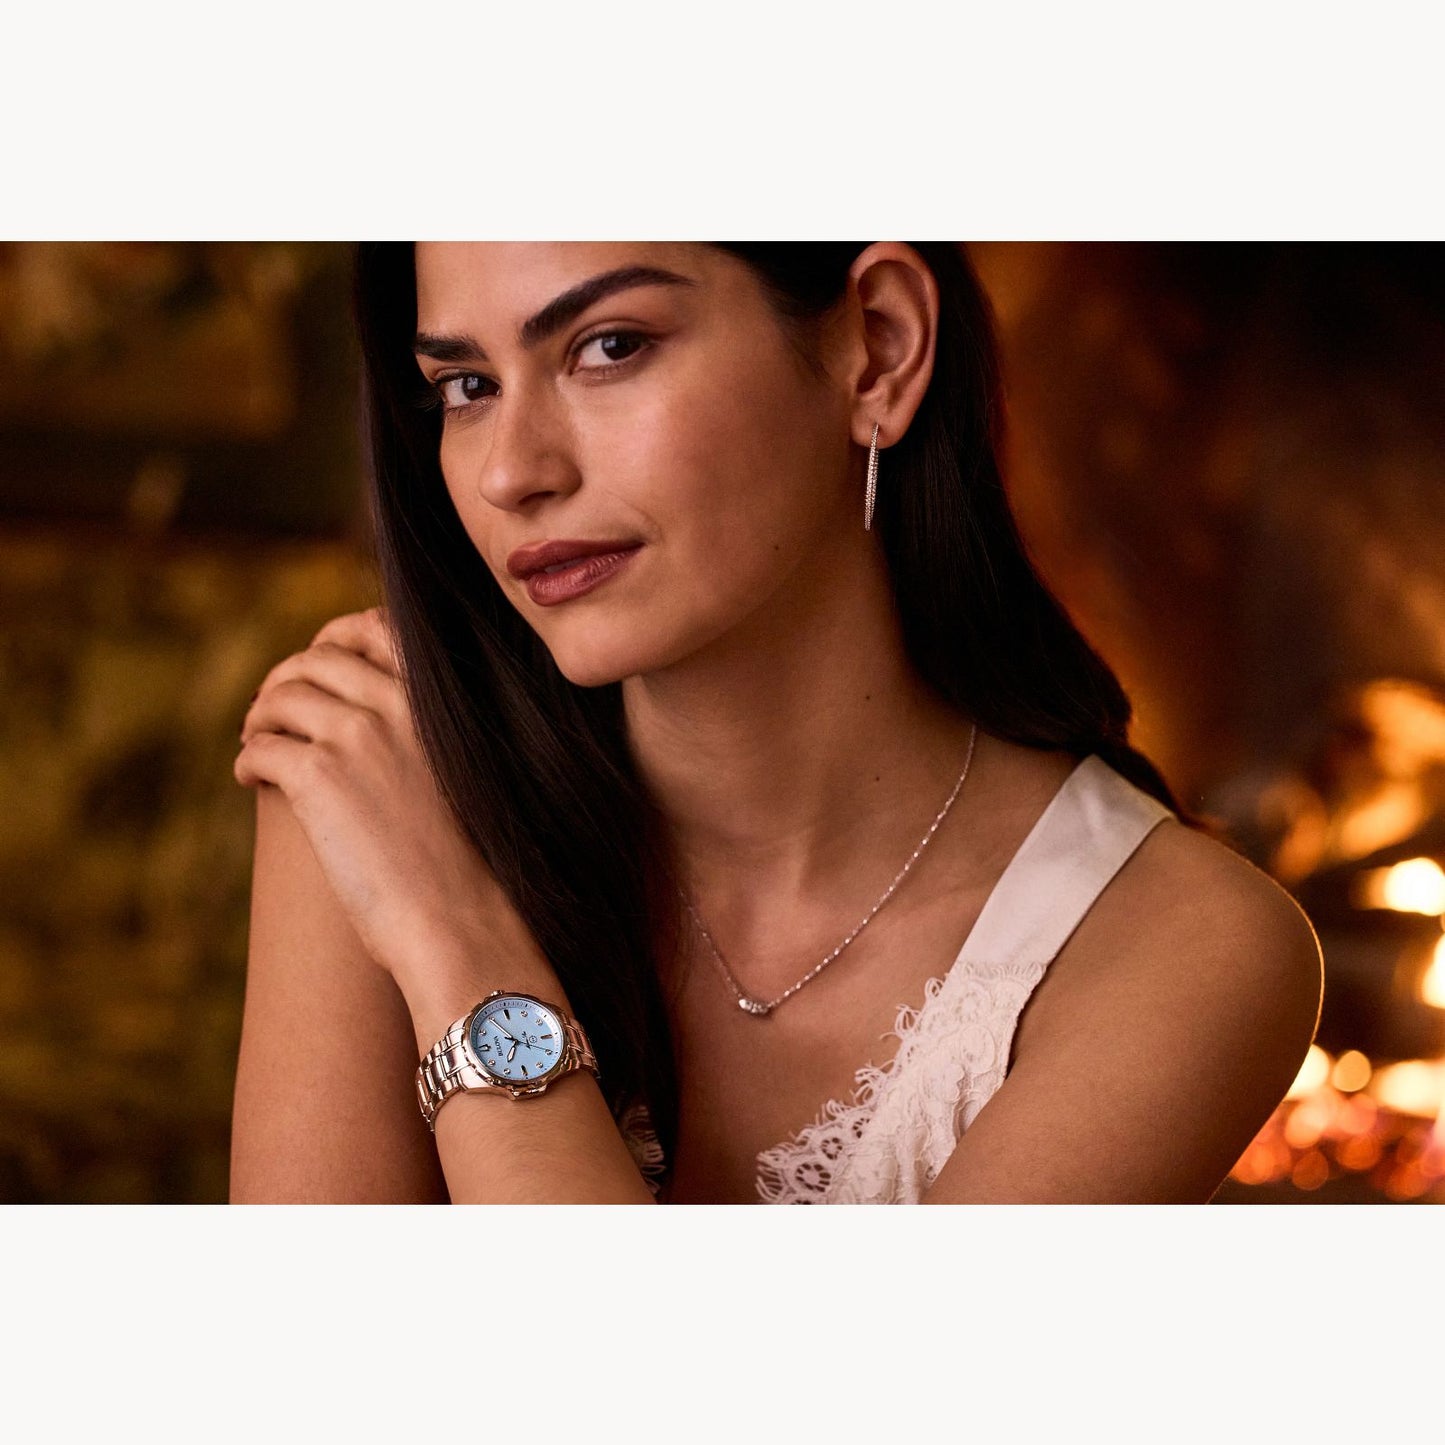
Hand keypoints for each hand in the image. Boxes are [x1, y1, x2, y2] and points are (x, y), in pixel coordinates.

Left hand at [234, 606, 522, 990]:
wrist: (461, 918)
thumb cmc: (470, 865)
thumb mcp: (463, 775)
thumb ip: (427, 738)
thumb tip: (384, 728)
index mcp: (437, 700)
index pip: (376, 630)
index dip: (336, 638)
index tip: (317, 662)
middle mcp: (397, 703)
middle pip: (316, 660)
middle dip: (285, 678)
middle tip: (271, 709)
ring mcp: (356, 735)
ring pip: (281, 699)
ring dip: (260, 717)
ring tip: (255, 742)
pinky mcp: (317, 777)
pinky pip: (261, 748)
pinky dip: (248, 760)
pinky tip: (250, 779)